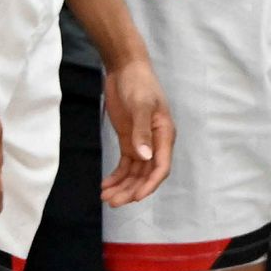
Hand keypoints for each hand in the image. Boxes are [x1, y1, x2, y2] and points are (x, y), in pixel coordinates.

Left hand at [101, 57, 172, 205]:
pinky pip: (125, 164)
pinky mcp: (129, 139)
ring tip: (106, 197)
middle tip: (113, 202)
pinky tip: (105, 184)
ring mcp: (142, 142)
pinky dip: (117, 175)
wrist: (126, 68)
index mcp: (165, 135)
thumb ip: (142, 131)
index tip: (136, 197)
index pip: (161, 167)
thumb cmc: (138, 83)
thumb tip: (145, 157)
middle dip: (131, 190)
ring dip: (122, 186)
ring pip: (135, 172)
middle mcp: (156, 143)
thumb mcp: (140, 105)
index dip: (150, 184)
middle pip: (146, 174)